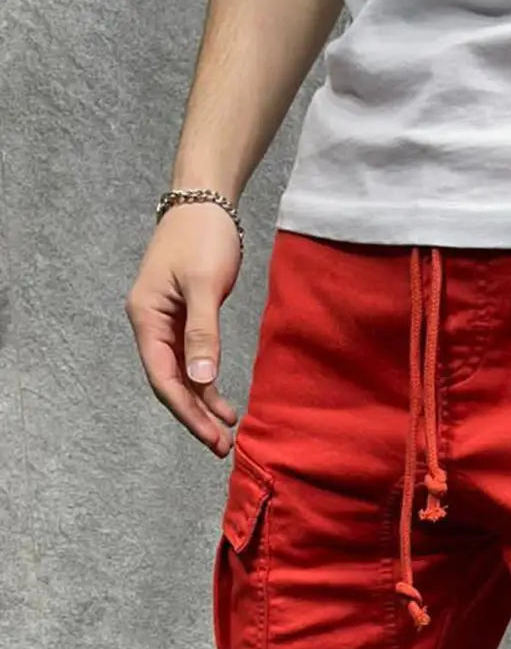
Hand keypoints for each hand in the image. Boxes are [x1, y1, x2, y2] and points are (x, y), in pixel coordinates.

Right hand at [125, 203, 241, 456]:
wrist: (205, 202)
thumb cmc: (202, 237)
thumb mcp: (203, 285)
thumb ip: (202, 332)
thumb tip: (202, 379)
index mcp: (146, 318)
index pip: (163, 378)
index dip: (187, 411)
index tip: (211, 436)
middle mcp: (151, 325)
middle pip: (171, 383)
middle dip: (195, 416)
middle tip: (221, 446)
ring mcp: (167, 323)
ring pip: (183, 375)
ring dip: (204, 403)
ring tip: (227, 432)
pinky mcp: (185, 319)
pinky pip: (193, 360)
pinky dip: (209, 382)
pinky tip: (224, 401)